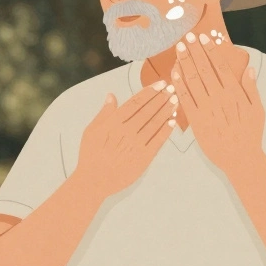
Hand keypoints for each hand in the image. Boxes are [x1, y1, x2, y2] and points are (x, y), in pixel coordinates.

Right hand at [73, 80, 176, 199]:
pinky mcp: (144, 158)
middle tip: (173, 89)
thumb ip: (104, 113)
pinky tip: (172, 122)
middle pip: (148, 110)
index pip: (136, 102)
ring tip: (175, 101)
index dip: (150, 92)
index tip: (160, 84)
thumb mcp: (91, 130)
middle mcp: (127, 131)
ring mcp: (137, 145)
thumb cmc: (90, 155)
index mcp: (114, 122)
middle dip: (162, 98)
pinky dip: (166, 130)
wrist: (94, 181)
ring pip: (155, 124)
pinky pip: (158, 141)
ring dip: (166, 111)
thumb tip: (112, 95)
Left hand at [171, 31, 264, 176]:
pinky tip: (174, 73)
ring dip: (185, 63)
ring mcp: (207, 109)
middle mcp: (219, 98)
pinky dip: (179, 85)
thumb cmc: (251, 135)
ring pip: (193, 81)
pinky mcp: (197, 121)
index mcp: (235, 93)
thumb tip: (249, 69)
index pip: (220, 66)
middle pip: (204, 69)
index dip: (210, 50)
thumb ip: (251, 88)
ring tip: (179, 49)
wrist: (240, 159)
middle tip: (186, 37)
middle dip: (195, 52)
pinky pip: (186, 100)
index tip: (203, 37)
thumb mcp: (258, 110)